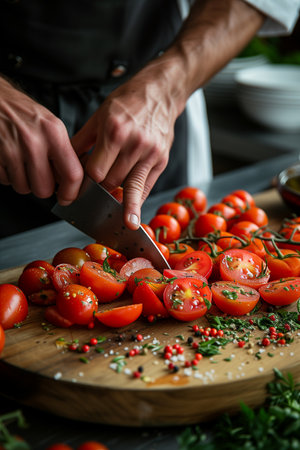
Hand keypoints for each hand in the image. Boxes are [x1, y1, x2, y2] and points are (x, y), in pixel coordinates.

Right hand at [0, 77, 83, 204]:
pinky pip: (6, 181)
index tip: (67, 197)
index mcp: (54, 133)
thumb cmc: (21, 112)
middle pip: (45, 189)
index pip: (72, 174)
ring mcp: (12, 149)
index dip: (70, 192)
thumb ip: (62, 152)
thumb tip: (70, 180)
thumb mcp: (50, 125)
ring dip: (23, 182)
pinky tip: (9, 160)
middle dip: (42, 188)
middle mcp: (34, 141)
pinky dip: (8, 176)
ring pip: (24, 188)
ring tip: (22, 164)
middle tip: (40, 176)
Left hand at [71, 63, 182, 229]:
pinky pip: (145, 188)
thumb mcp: (99, 115)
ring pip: (128, 188)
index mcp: (115, 130)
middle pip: (110, 182)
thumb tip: (65, 161)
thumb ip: (82, 141)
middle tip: (89, 195)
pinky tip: (130, 215)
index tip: (77, 190)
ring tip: (107, 205)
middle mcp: (134, 143)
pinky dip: (135, 202)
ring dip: (115, 196)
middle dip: (98, 190)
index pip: (96, 172)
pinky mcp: (162, 160)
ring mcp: (150, 153)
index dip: (84, 184)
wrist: (160, 93)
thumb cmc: (128, 102)